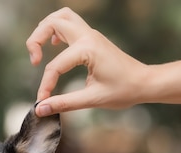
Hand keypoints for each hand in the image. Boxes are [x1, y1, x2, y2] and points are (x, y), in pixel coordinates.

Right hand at [26, 7, 148, 115]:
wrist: (145, 82)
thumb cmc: (124, 91)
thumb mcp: (92, 99)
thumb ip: (63, 103)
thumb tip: (41, 109)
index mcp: (88, 50)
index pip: (55, 66)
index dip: (45, 86)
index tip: (43, 102)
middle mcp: (88, 36)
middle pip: (52, 22)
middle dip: (36, 39)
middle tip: (34, 61)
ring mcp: (91, 34)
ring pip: (61, 16)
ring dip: (46, 28)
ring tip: (39, 50)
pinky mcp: (92, 38)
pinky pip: (70, 23)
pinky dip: (57, 29)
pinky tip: (54, 46)